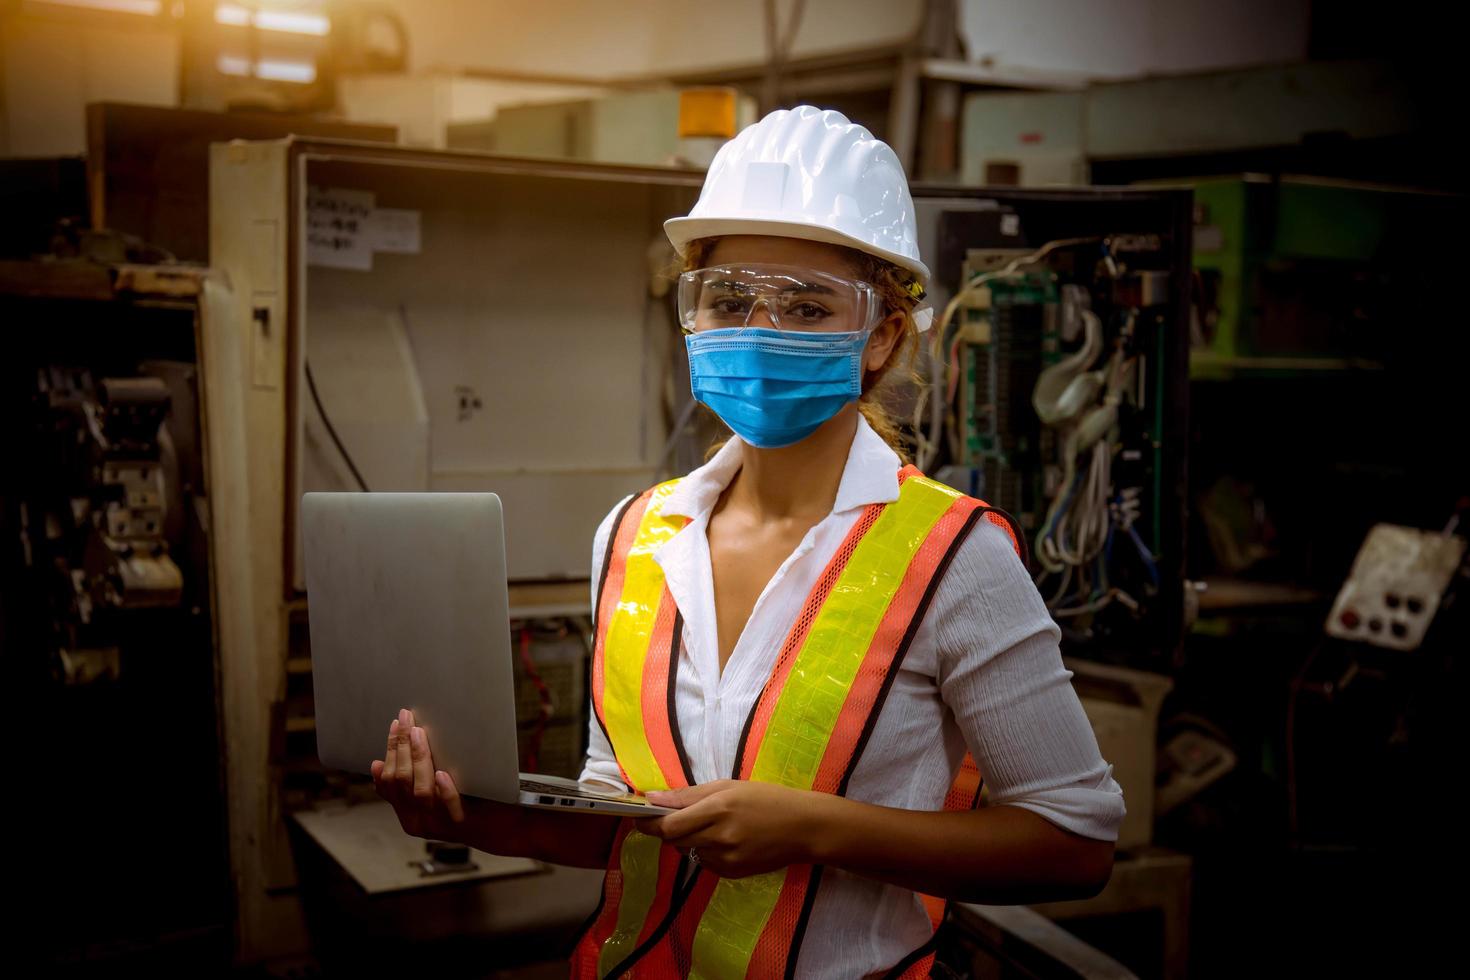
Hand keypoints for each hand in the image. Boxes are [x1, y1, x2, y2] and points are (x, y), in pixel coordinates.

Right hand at [371, 708, 468, 841]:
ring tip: (419, 734)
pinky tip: (442, 773)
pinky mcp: (462, 824)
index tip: (397, 724)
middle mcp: (418, 822)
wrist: (497, 830)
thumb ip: (407, 784)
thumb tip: (376, 764)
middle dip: (402, 746)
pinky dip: (444, 789)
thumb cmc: (463, 804)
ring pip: (421, 792)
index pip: (389, 781)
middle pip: (402, 782)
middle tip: (407, 719)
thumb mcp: (430, 795)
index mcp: (406, 815)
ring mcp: (439, 825)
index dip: (391, 751)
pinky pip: (450, 806)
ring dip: (419, 759)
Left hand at [634, 779, 824, 877]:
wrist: (803, 828)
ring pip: (688, 851)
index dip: (649, 822)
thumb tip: (653, 798)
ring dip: (689, 839)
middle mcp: (719, 837)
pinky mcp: (732, 874)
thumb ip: (689, 795)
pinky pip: (704, 863)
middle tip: (680, 816)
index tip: (639, 816)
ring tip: (713, 825)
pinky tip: (726, 840)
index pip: (669, 825)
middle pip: (674, 840)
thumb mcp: (729, 786)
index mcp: (718, 809)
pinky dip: (706, 851)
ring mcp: (726, 859)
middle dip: (669, 829)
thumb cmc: (767, 799)